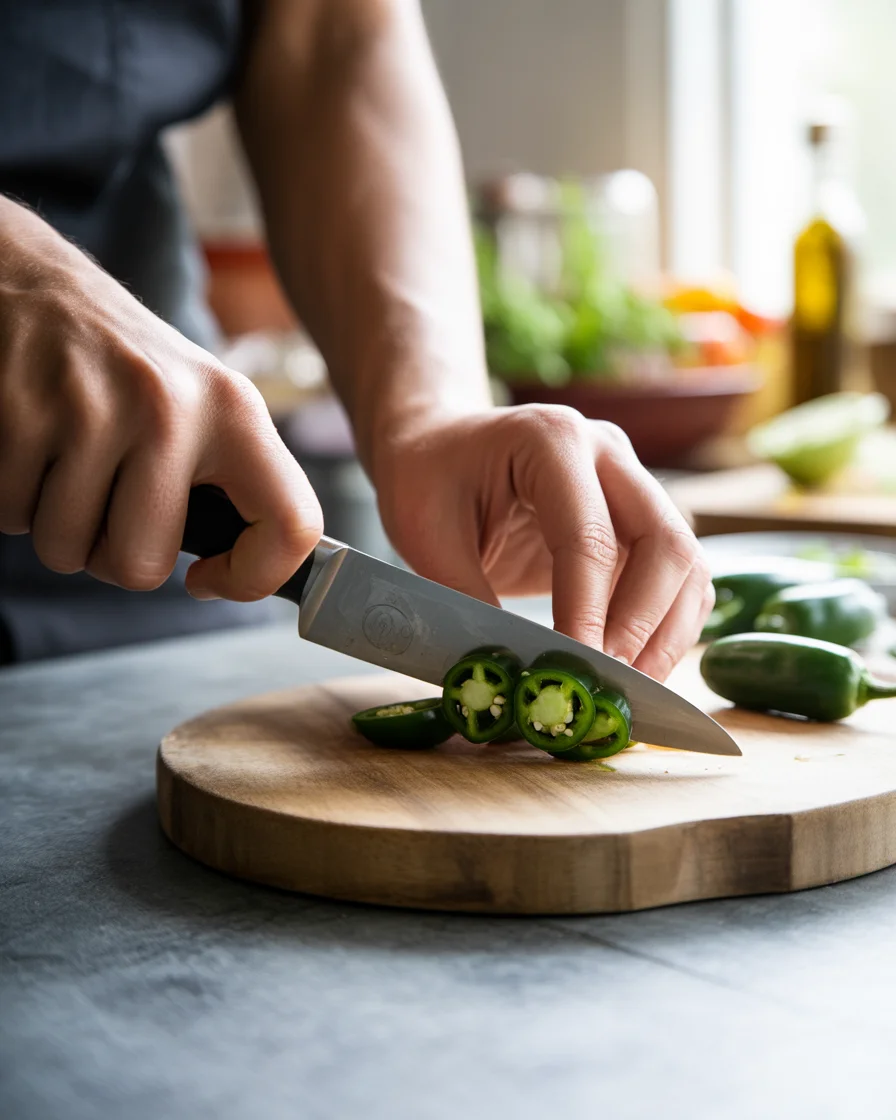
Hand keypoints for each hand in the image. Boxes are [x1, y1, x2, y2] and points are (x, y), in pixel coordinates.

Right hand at [0, 199, 321, 599]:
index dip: (254, 577)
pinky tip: (32, 447)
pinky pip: (10, 514)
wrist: (35, 282)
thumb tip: (252, 572)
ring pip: (65, 548)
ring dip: (56, 525)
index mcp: (235, 412)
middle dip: (113, 554)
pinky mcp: (21, 408)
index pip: (291, 524)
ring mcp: (92, 407)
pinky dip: (13, 498)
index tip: (210, 576)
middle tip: (108, 506)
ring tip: (67, 465)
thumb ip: (232, 482)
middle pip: (141, 567)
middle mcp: (170, 407)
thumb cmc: (127, 368)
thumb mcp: (202, 405)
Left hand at [374, 405, 712, 680]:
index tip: (577, 669)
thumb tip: (512, 671)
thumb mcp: (426, 532)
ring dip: (666, 633)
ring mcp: (632, 483)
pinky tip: (637, 667)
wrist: (441, 444)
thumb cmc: (426, 478)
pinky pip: (679, 575)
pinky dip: (668, 626)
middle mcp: (607, 454)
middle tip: (608, 685)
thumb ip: (466, 596)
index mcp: (552, 441)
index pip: (588, 536)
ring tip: (629, 690)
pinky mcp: (639, 519)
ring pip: (686, 563)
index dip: (588, 611)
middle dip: (641, 625)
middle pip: (664, 543)